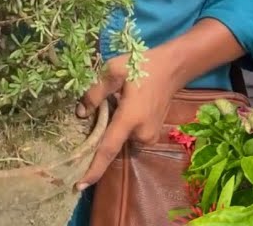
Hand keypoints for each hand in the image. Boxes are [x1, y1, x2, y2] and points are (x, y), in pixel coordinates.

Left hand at [75, 51, 181, 189]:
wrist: (172, 69)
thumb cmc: (142, 67)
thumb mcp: (114, 71)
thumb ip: (95, 93)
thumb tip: (80, 113)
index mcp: (130, 119)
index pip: (108, 150)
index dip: (94, 169)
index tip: (80, 186)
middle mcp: (141, 134)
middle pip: (111, 142)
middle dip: (102, 131)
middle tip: (105, 105)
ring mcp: (149, 137)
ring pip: (120, 138)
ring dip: (114, 126)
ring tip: (120, 100)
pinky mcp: (152, 136)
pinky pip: (130, 136)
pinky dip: (123, 126)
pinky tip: (128, 106)